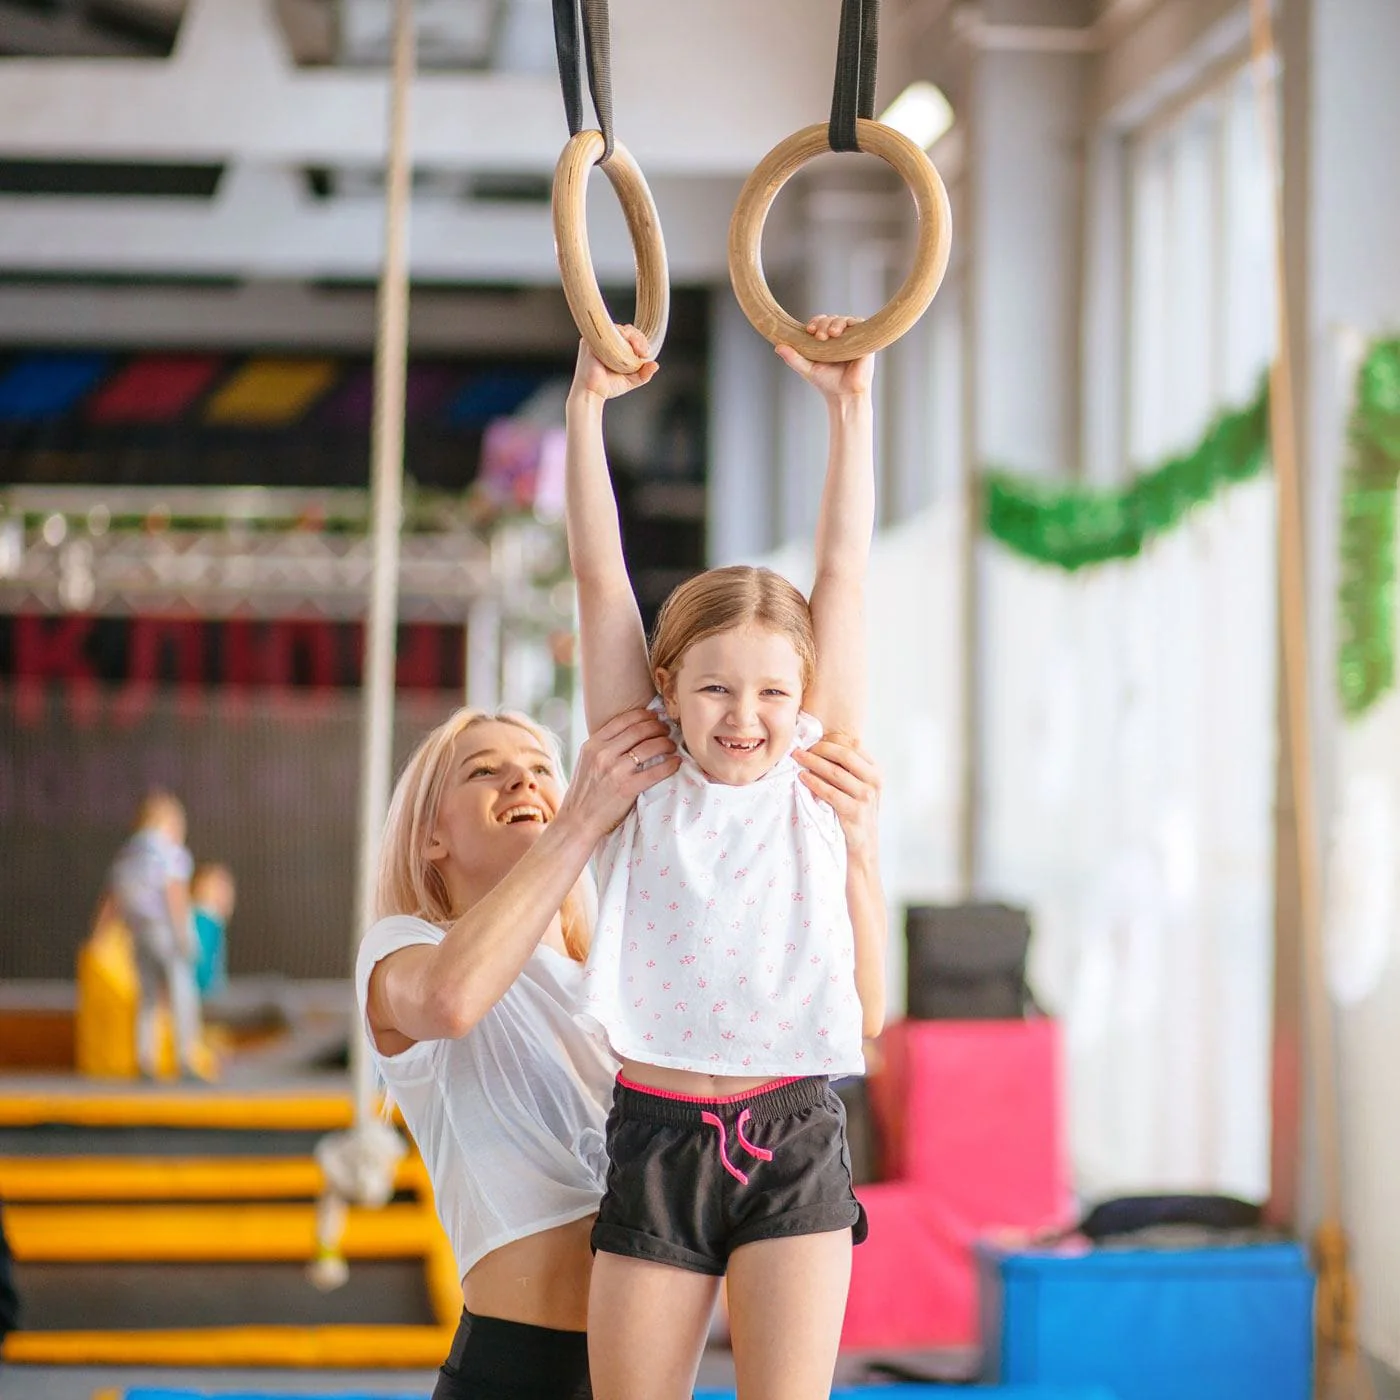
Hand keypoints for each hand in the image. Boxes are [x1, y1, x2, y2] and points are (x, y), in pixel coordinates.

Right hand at [555, 707, 679, 838]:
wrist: (577, 821)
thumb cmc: (584, 793)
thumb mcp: (586, 762)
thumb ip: (603, 747)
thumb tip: (629, 734)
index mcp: (593, 745)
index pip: (623, 720)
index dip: (643, 715)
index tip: (654, 716)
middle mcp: (603, 754)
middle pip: (639, 730)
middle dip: (658, 727)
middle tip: (667, 730)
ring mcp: (615, 770)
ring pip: (649, 747)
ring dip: (666, 743)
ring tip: (672, 745)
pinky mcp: (627, 788)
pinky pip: (655, 771)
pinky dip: (669, 765)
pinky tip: (676, 763)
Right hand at [569, 325, 658, 403]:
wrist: (592, 393)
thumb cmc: (607, 387)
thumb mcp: (631, 380)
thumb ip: (643, 373)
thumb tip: (655, 364)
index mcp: (613, 346)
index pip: (630, 336)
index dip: (641, 341)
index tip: (645, 354)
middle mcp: (605, 340)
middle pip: (627, 330)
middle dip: (639, 338)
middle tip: (643, 352)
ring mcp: (597, 338)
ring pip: (620, 328)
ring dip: (633, 337)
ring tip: (638, 350)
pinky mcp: (591, 340)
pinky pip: (608, 331)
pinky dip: (621, 335)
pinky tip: (628, 344)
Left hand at [775, 315, 873, 400]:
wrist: (844, 395)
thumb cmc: (827, 383)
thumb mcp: (807, 368)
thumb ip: (793, 358)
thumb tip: (777, 346)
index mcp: (826, 340)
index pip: (820, 323)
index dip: (815, 322)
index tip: (808, 330)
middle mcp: (840, 337)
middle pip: (831, 319)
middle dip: (823, 323)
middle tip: (819, 336)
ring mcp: (852, 338)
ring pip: (844, 320)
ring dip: (835, 323)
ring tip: (831, 334)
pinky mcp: (865, 341)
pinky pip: (860, 324)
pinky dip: (851, 323)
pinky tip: (842, 333)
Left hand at [794, 735, 880, 858]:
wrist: (863, 847)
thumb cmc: (855, 814)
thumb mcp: (858, 789)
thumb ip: (847, 769)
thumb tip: (820, 746)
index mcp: (875, 772)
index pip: (854, 745)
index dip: (831, 741)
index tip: (812, 742)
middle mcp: (874, 781)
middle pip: (845, 754)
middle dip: (820, 749)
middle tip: (800, 750)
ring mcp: (866, 797)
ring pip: (835, 772)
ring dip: (812, 762)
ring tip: (797, 758)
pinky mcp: (854, 812)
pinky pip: (830, 792)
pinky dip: (814, 782)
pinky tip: (802, 777)